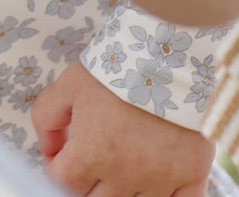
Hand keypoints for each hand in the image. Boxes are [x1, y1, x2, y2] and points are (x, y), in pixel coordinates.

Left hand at [31, 61, 212, 195]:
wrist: (168, 55)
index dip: (57, 167)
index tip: (62, 155)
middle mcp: (125, 173)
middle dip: (87, 183)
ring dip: (122, 190)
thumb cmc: (118, 67)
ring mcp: (160, 179)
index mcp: (93, 152)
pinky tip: (156, 186)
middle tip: (92, 162)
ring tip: (121, 168)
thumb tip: (48, 149)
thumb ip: (47, 117)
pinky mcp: (191, 175)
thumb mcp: (68, 84)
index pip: (63, 181)